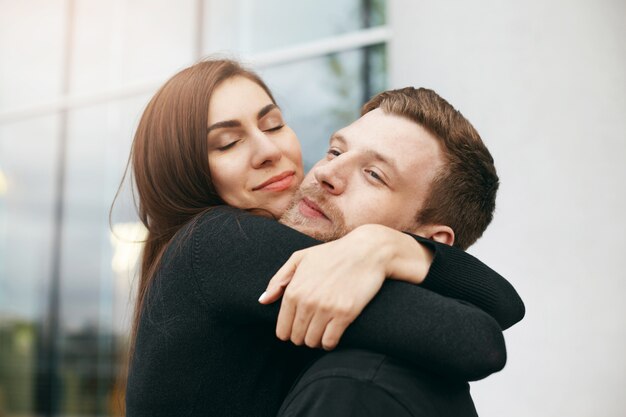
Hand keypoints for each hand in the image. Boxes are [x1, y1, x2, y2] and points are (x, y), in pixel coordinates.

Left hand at [258, 225, 431, 349]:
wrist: (367, 251)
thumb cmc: (332, 254)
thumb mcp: (300, 259)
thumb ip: (278, 280)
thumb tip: (263, 301)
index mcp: (294, 290)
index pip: (282, 329)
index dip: (289, 332)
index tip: (298, 328)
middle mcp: (307, 302)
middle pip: (297, 338)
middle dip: (302, 337)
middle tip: (312, 329)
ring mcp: (326, 309)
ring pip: (312, 342)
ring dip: (316, 341)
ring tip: (323, 331)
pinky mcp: (345, 314)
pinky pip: (330, 342)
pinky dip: (330, 343)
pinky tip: (333, 334)